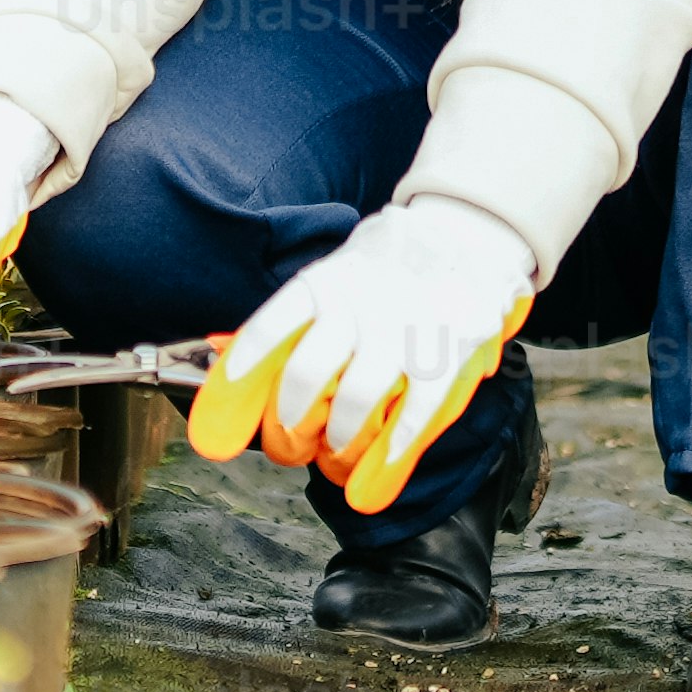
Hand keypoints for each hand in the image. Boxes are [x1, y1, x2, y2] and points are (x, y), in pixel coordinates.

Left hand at [185, 199, 537, 515]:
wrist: (467, 234)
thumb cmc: (387, 268)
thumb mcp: (337, 275)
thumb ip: (297, 316)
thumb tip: (226, 355)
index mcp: (324, 285)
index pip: (271, 328)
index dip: (243, 375)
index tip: (223, 412)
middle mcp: (359, 305)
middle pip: (309, 372)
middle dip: (291, 418)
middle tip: (290, 437)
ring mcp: (404, 329)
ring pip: (359, 396)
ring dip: (341, 436)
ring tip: (337, 449)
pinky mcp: (449, 351)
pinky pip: (418, 407)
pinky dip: (398, 443)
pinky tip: (387, 458)